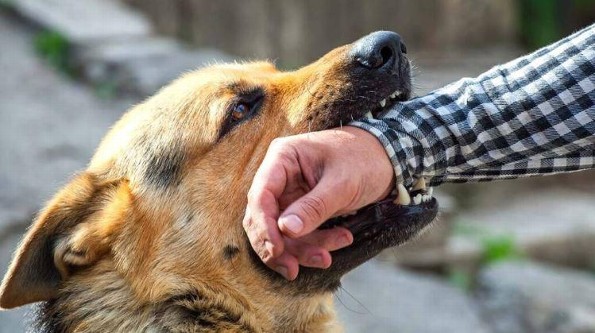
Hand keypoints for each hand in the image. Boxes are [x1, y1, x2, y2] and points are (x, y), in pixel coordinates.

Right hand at [243, 126, 393, 279]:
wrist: (386, 159)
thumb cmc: (364, 159)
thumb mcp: (342, 184)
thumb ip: (314, 207)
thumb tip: (285, 230)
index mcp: (283, 158)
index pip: (260, 195)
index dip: (264, 226)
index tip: (277, 251)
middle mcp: (280, 176)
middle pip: (264, 218)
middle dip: (279, 247)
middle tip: (292, 270)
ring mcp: (290, 193)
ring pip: (281, 232)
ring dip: (301, 250)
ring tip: (327, 257)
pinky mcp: (302, 209)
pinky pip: (300, 234)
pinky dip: (315, 244)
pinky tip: (341, 240)